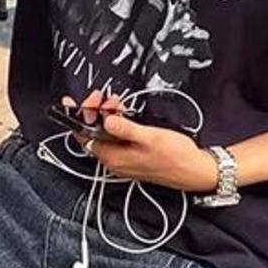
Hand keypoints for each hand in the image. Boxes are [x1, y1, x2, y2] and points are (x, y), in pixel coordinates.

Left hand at [70, 92, 217, 191]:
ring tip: (116, 101)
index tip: (70, 101)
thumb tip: (106, 121)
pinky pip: (117, 138)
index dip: (75, 118)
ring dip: (107, 116)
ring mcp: (124, 160)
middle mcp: (115, 161)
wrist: (196, 171)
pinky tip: (124, 114)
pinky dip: (117, 124)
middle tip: (101, 95)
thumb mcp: (150, 138)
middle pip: (93, 133)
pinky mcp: (133, 156)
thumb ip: (126, 129)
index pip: (84, 137)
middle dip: (94, 112)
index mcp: (114, 158)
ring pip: (106, 135)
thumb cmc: (177, 157)